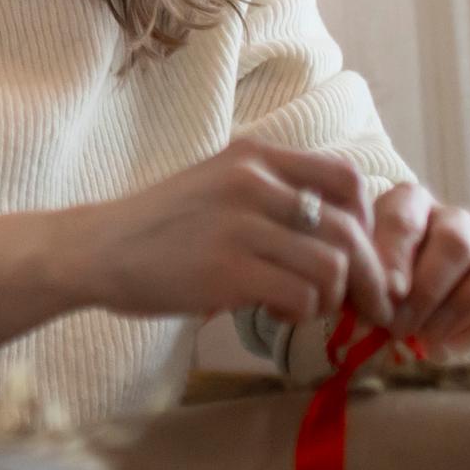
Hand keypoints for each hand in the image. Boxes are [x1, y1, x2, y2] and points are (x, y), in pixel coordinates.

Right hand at [62, 139, 392, 327]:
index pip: (346, 177)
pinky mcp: (227, 270)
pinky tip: (275, 311)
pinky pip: (302, 296)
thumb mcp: (218, 187)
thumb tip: (349, 240)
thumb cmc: (161, 226)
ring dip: (331, 299)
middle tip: (369, 307)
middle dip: (372, 279)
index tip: (359, 253)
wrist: (97, 249)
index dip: (367, 222)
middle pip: (350, 231)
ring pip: (333, 268)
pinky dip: (301, 313)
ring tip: (302, 305)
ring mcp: (239, 225)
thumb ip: (274, 197)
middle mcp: (251, 182)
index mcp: (253, 156)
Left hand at [371, 183, 469, 349]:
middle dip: (428, 291)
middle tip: (400, 326)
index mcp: (405, 204)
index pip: (405, 219)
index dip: (396, 257)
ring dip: (467, 305)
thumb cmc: (363, 285)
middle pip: (455, 243)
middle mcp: (448, 220)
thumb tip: (389, 293)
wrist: (386, 308)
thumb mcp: (352, 276)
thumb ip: (362, 277)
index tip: (387, 293)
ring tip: (431, 337)